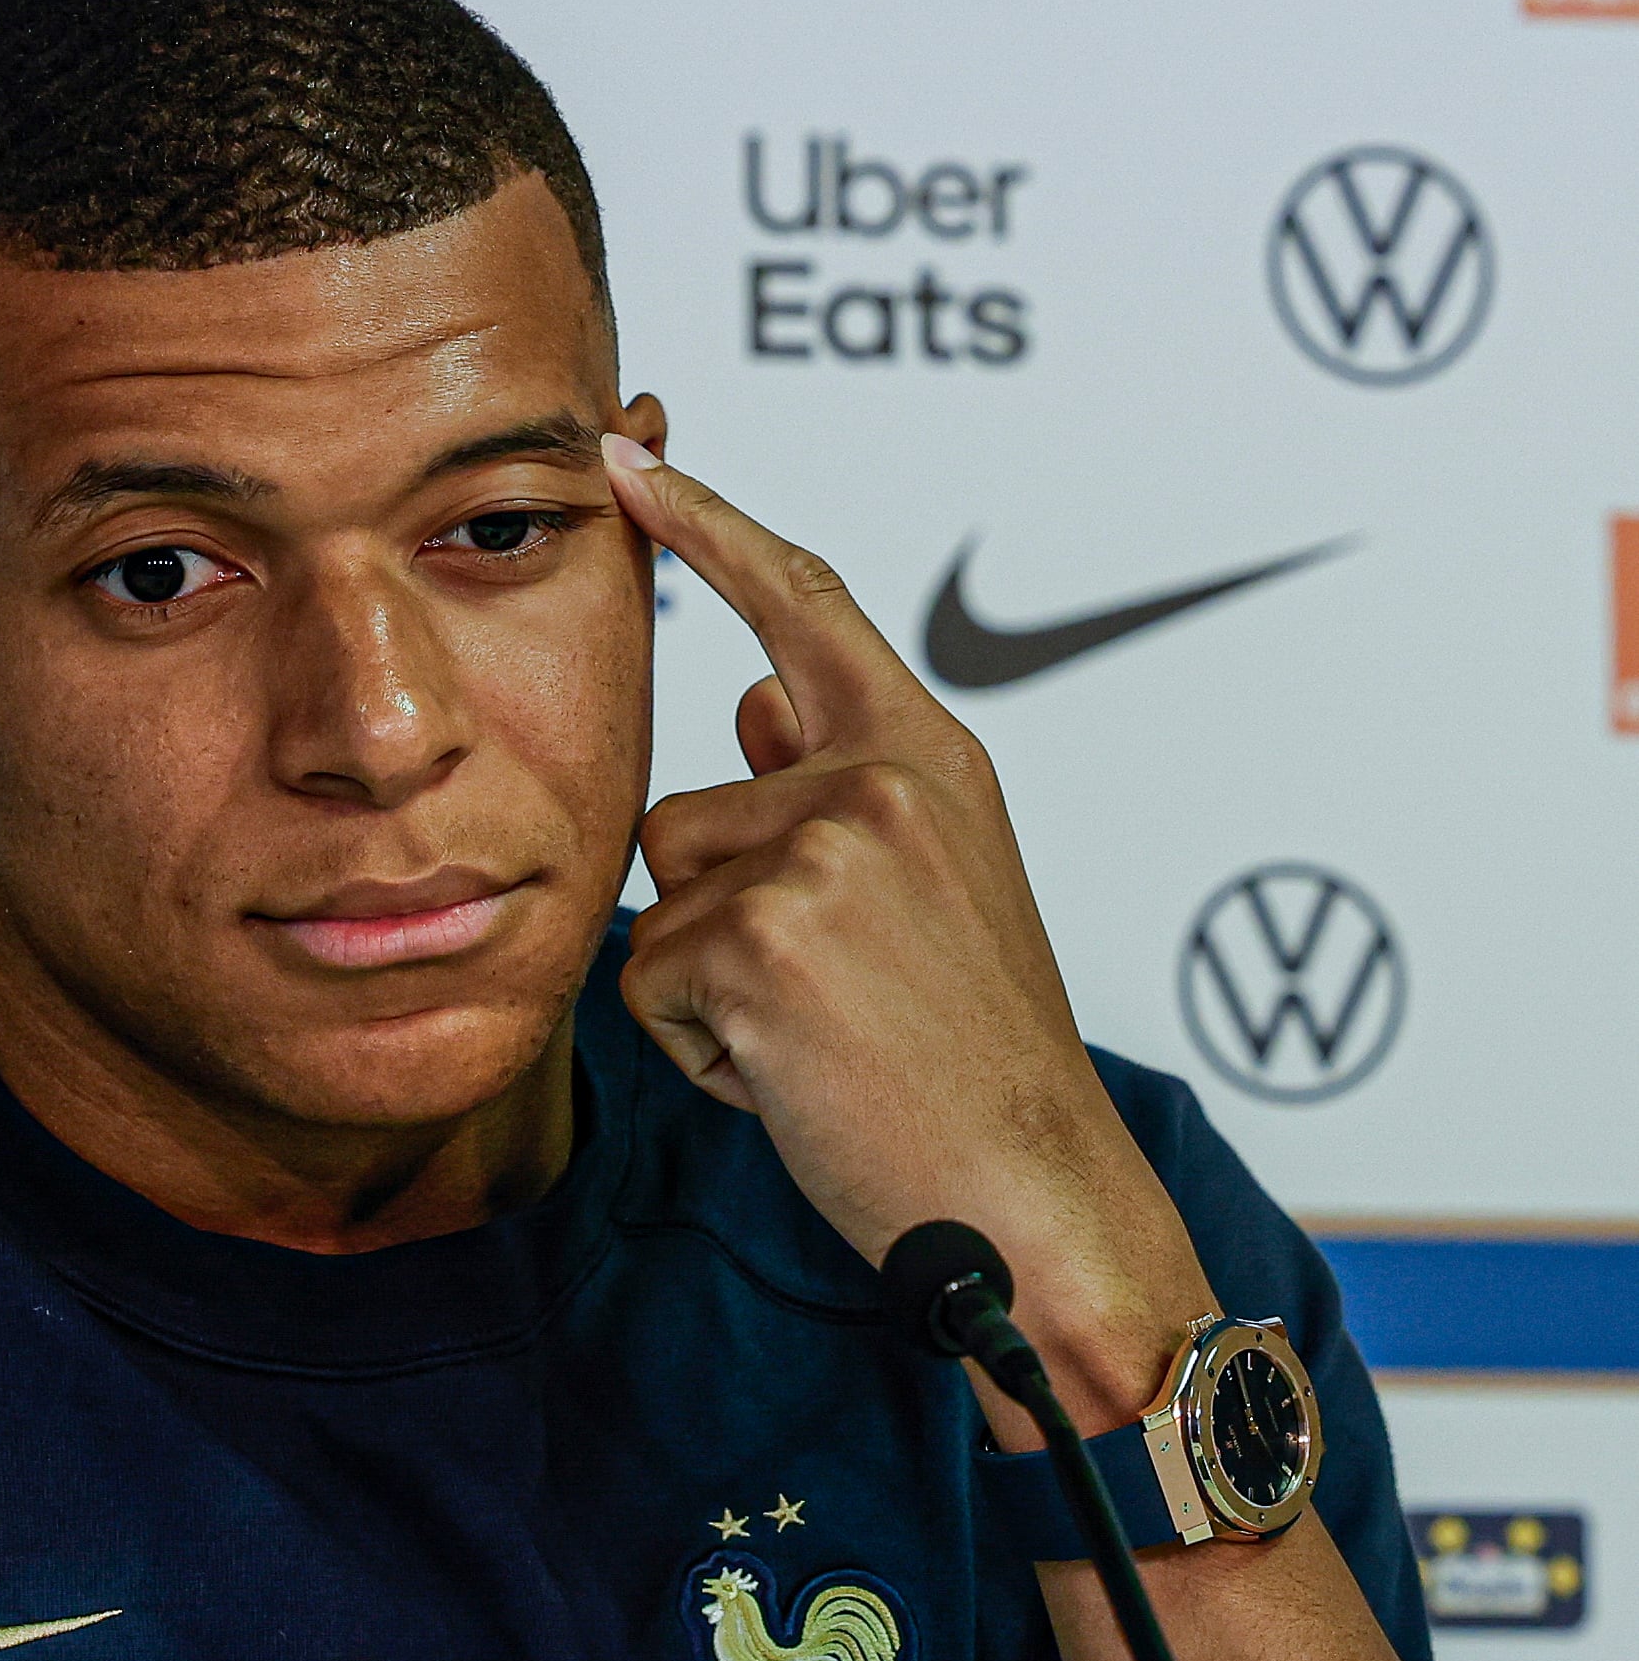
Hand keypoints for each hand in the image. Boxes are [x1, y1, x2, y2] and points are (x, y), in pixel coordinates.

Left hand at [606, 436, 1214, 1432]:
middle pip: (684, 809)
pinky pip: (645, 984)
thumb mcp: (938, 886)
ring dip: (704, 983)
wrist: (1035, 1201)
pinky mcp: (753, 940)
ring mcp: (816, 853)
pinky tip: (795, 1082)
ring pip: (658, 898)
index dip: (707, 524)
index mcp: (927, 756)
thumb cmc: (977, 1060)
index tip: (626, 459)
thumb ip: (840, 782)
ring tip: (819, 1040)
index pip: (801, 604)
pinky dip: (698, 1050)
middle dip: (713, 914)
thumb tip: (749, 705)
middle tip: (834, 1006)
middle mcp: (876, 782)